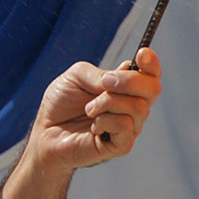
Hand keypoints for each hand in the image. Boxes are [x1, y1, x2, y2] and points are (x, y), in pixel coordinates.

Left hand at [30, 47, 161, 167]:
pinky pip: (125, 126)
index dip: (152, 62)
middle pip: (153, 89)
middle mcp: (132, 106)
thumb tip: (117, 79)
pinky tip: (93, 127)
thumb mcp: (76, 76)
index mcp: (125, 86)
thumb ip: (99, 74)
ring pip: (138, 107)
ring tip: (88, 109)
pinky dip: (104, 121)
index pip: (151, 74)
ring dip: (107, 103)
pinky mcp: (122, 145)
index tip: (141, 54)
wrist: (46, 133)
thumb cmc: (61, 104)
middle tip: (104, 84)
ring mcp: (130, 126)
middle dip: (129, 81)